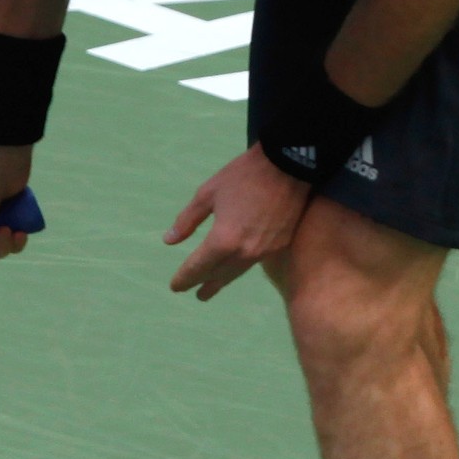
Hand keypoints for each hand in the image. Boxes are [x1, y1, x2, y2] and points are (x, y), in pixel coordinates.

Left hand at [164, 145, 310, 300]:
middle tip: (195, 293)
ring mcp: (265, 250)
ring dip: (222, 281)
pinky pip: (254, 262)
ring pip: (237, 272)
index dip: (185, 278)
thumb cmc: (244, 175)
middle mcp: (245, 251)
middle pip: (218, 274)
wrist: (289, 164)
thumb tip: (169, 241)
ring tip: (211, 289)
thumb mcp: (207, 194)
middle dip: (203, 284)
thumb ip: (187, 220)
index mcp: (223, 239)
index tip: (175, 286)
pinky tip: (235, 268)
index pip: (198, 267)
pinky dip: (240, 268)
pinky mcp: (280, 244)